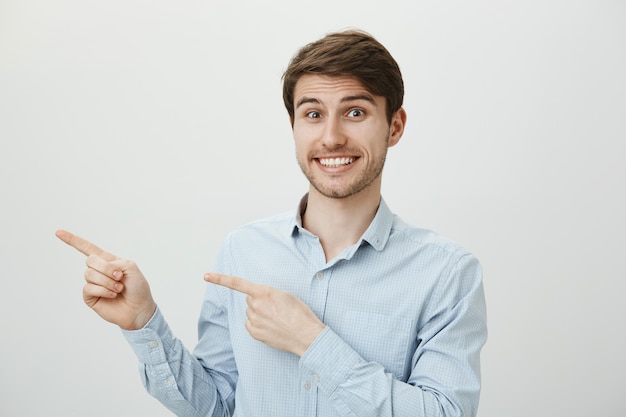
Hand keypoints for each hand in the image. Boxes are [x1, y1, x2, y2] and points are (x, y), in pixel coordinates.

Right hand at [55, 229, 156, 329]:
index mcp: (108, 260)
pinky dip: (103, 290)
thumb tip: (99, 269)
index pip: (87, 248)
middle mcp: (98, 271)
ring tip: (119, 288)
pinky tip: (112, 294)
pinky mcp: (90, 297)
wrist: (139, 308)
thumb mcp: (131, 267)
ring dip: (107, 281)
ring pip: (89, 274)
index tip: (58, 232)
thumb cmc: (138, 287)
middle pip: (90, 260)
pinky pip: (88, 288)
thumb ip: (114, 261)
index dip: (73, 240)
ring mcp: (93, 284)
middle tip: (120, 277)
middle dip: (106, 268)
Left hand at [205, 273, 324, 355]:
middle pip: (249, 300)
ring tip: (276, 319)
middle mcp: (255, 306)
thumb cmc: (299, 313)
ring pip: (250, 312)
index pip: (237, 283)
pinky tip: (271, 327)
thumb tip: (257, 299)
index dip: (220, 279)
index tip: (206, 276)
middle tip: (275, 308)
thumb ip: (267, 293)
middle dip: (258, 301)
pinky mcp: (254, 333)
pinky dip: (258, 324)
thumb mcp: (285, 295)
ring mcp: (253, 320)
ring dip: (259, 313)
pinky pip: (250, 324)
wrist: (305, 335)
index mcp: (264, 292)